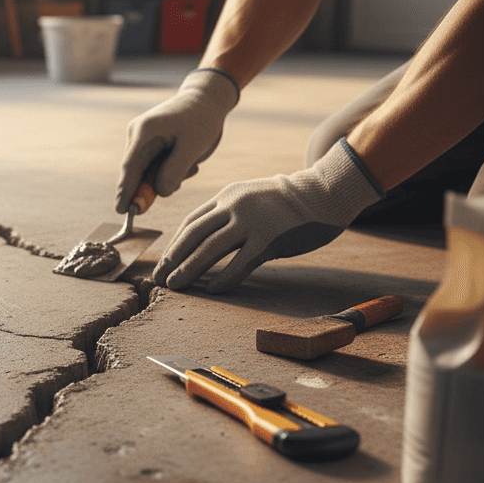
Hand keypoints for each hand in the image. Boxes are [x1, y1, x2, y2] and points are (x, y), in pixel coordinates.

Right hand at [115, 68, 238, 212]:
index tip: (122, 211)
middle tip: (186, 172)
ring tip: (191, 163)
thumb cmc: (202, 120)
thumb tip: (159, 193)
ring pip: (147, 173)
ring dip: (168, 176)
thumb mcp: (193, 147)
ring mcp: (140, 139)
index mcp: (144, 132)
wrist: (206, 100)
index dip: (126, 191)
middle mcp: (137, 135)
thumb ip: (175, 171)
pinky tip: (186, 161)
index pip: (131, 168)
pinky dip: (168, 171)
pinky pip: (153, 168)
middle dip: (157, 184)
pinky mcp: (147, 144)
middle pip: (138, 173)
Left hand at [152, 138, 384, 293]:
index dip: (174, 245)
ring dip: (188, 270)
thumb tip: (205, 239)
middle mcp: (234, 206)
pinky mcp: (270, 238)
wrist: (325, 192)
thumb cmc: (288, 202)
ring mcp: (252, 221)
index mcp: (227, 195)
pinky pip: (240, 262)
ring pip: (210, 249)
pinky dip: (224, 278)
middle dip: (173, 259)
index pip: (191, 222)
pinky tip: (213, 290)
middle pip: (193, 236)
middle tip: (158, 278)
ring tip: (175, 286)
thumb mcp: (250, 197)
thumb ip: (228, 213)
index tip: (164, 262)